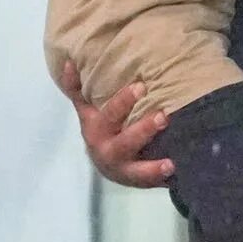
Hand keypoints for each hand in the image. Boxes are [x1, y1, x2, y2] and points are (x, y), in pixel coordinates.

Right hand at [57, 60, 173, 187]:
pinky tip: (172, 170)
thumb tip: (69, 61)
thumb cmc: (104, 130)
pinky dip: (157, 176)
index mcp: (95, 128)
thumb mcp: (89, 111)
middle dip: (143, 129)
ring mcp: (120, 167)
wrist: (108, 166)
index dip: (123, 101)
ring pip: (135, 168)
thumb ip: (78, 89)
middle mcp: (105, 148)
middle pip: (123, 140)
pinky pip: (146, 180)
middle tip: (163, 117)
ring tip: (169, 162)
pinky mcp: (134, 180)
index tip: (142, 87)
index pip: (107, 111)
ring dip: (151, 165)